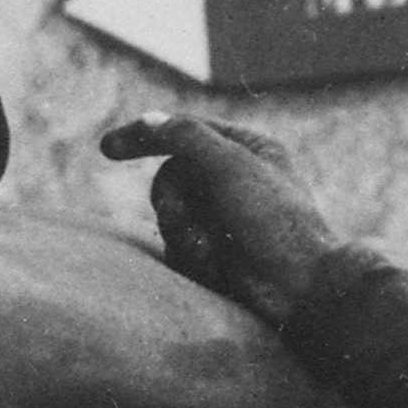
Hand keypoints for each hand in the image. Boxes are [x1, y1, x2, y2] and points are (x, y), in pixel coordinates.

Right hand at [98, 115, 341, 328]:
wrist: (300, 288)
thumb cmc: (274, 221)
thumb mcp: (231, 167)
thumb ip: (188, 137)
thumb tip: (152, 120)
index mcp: (247, 148)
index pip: (185, 131)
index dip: (145, 136)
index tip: (107, 149)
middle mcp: (234, 178)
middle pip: (171, 176)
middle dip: (171, 201)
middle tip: (180, 220)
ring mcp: (225, 215)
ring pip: (172, 213)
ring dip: (182, 233)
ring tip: (206, 251)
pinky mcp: (218, 249)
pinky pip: (180, 244)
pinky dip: (190, 254)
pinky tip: (214, 267)